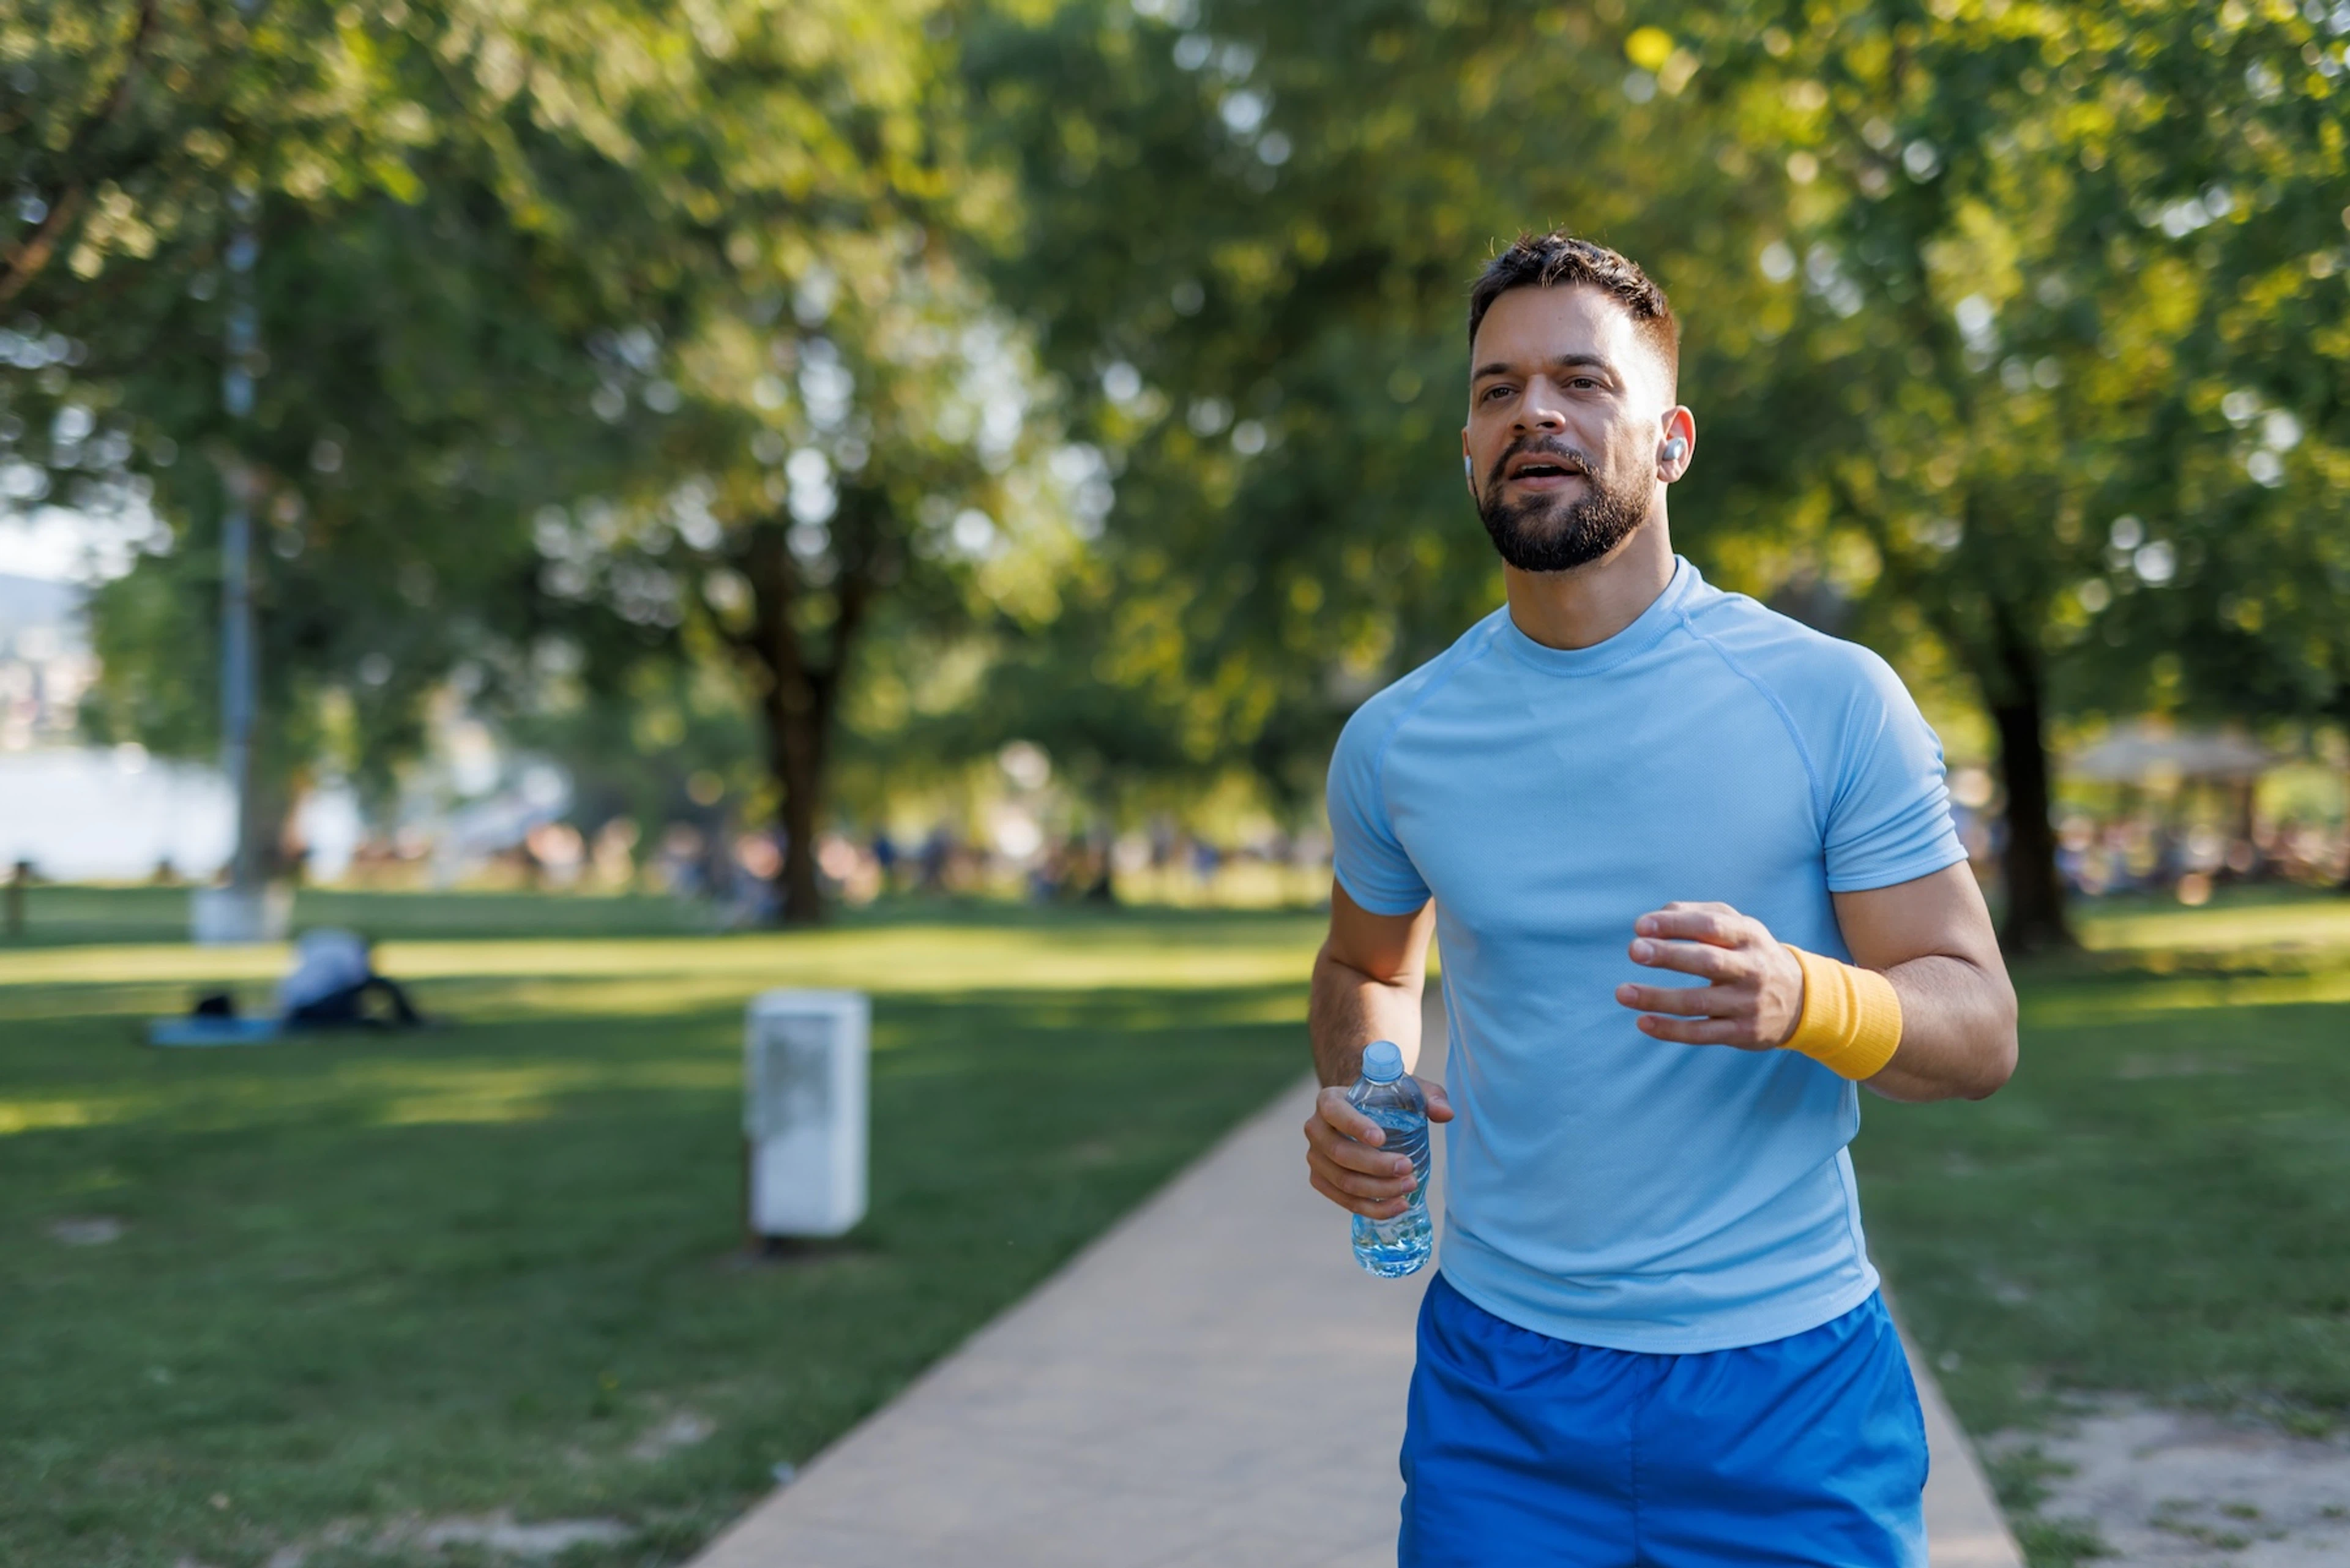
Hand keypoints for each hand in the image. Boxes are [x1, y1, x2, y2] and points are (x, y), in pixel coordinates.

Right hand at [1303, 1075, 1453, 1219]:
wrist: (1362, 1114)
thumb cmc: (1384, 1100)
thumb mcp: (1408, 1090)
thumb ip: (1429, 1096)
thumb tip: (1446, 1114)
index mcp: (1328, 1100)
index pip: (1335, 1112)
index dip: (1356, 1126)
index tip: (1383, 1139)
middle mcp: (1315, 1129)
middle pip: (1341, 1154)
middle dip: (1377, 1166)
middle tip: (1409, 1168)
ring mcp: (1315, 1158)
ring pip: (1343, 1182)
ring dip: (1378, 1190)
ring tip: (1409, 1187)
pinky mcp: (1321, 1180)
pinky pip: (1344, 1201)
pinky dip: (1372, 1208)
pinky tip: (1398, 1205)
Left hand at [1614, 900, 1804, 1050]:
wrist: (1802, 999)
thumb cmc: (1750, 954)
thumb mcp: (1736, 927)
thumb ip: (1696, 914)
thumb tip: (1654, 918)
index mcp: (1749, 936)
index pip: (1712, 925)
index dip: (1676, 924)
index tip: (1641, 925)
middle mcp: (1752, 969)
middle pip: (1708, 961)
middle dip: (1669, 955)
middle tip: (1634, 950)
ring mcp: (1748, 1003)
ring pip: (1699, 1001)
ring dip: (1658, 997)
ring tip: (1622, 992)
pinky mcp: (1743, 1033)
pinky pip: (1702, 1033)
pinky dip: (1671, 1030)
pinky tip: (1643, 1022)